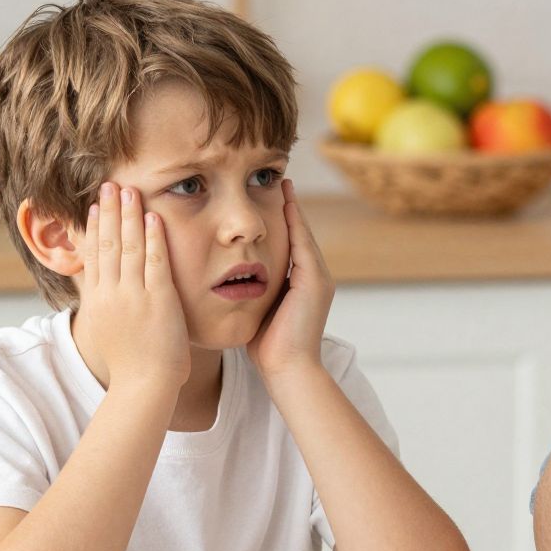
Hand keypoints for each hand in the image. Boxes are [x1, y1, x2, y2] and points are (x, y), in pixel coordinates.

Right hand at [76, 182, 190, 401]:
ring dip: (128, 215)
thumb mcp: (109, 335)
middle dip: (109, 212)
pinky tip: (152, 217)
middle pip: (107, 244)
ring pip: (128, 246)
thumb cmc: (132, 369)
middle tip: (108, 185)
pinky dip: (153, 237)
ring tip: (128, 190)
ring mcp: (133, 295)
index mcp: (98, 302)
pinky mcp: (158, 299)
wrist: (143, 387)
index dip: (95, 228)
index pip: (94, 256)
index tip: (95, 207)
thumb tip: (106, 302)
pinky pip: (154, 261)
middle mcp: (111, 294)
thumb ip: (109, 312)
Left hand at [249, 180, 332, 380]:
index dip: (282, 221)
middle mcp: (315, 277)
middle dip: (290, 207)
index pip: (291, 244)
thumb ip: (253, 292)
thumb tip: (231, 281)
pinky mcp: (315, 281)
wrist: (287, 370)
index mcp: (302, 285)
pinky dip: (295, 222)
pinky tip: (284, 202)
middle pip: (300, 233)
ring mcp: (319, 278)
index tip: (268, 197)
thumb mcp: (258, 311)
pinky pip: (303, 243)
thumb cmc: (267, 348)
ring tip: (282, 183)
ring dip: (293, 208)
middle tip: (278, 180)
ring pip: (303, 234)